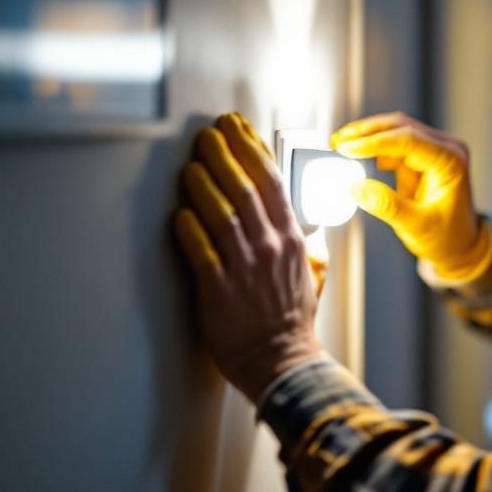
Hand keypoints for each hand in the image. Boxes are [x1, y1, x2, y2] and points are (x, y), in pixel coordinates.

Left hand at [174, 112, 324, 402]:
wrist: (282, 363)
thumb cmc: (293, 322)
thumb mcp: (312, 273)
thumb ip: (305, 244)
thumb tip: (303, 222)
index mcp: (293, 239)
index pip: (273, 182)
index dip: (254, 149)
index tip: (240, 128)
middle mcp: (270, 246)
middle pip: (245, 188)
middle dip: (224, 154)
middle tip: (208, 134)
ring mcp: (245, 267)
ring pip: (222, 213)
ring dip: (203, 183)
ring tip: (191, 165)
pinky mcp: (218, 289)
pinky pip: (200, 250)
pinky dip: (189, 227)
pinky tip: (179, 212)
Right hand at [330, 112, 489, 275]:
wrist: (460, 245)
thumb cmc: (446, 237)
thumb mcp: (416, 226)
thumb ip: (387, 206)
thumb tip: (355, 187)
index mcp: (451, 161)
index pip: (409, 140)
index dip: (375, 142)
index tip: (346, 148)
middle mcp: (446, 148)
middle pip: (402, 127)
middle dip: (367, 132)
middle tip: (337, 142)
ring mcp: (434, 150)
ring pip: (396, 131)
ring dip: (367, 137)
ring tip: (339, 146)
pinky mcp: (421, 157)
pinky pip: (393, 145)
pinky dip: (373, 149)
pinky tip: (353, 155)